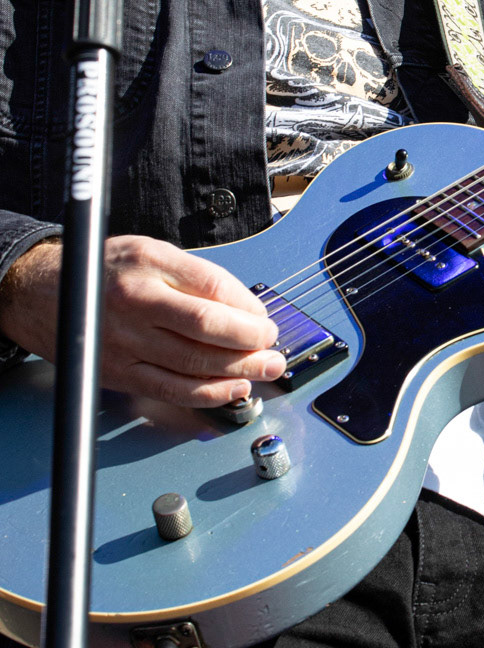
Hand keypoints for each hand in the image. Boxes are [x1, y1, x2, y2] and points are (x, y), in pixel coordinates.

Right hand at [0, 235, 285, 408]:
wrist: (45, 294)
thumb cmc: (108, 272)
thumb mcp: (153, 253)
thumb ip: (198, 278)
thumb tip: (247, 309)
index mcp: (148, 264)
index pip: (212, 288)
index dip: (248, 309)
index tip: (266, 319)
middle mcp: (135, 302)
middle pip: (206, 328)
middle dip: (251, 343)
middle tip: (274, 348)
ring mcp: (125, 341)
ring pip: (193, 364)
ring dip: (239, 371)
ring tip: (266, 369)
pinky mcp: (120, 373)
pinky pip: (172, 390)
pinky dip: (209, 394)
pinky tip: (233, 389)